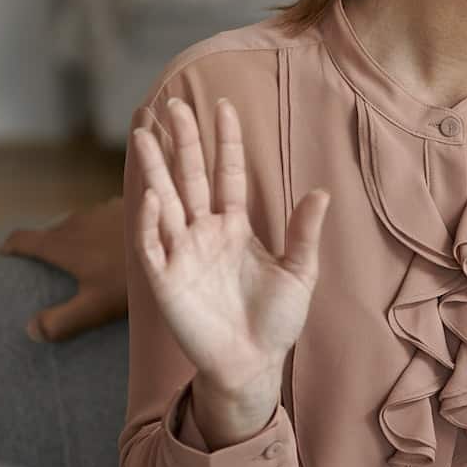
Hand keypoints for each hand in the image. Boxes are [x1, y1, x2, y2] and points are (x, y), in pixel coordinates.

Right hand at [0, 198, 130, 341]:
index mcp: (63, 244)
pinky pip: (104, 219)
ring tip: (83, 258)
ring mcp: (102, 211)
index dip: (9, 248)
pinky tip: (116, 246)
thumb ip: (61, 320)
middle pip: (50, 232)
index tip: (3, 257)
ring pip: (78, 224)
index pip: (21, 239)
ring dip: (74, 237)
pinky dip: (101, 231)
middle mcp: (77, 222)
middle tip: (45, 268)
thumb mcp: (95, 307)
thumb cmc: (133, 280)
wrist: (178, 243)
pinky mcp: (127, 208)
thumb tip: (30, 331)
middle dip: (43, 247)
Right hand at [134, 96, 329, 446]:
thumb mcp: (300, 273)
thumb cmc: (275, 321)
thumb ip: (304, 233)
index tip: (224, 105)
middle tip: (174, 103)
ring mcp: (182, 254)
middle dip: (183, 142)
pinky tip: (153, 196)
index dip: (226, 141)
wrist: (254, 364)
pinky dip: (149, 221)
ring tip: (145, 132)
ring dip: (154, 168)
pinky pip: (152, 245)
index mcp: (234, 227)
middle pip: (190, 177)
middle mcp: (204, 233)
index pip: (227, 174)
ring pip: (163, 201)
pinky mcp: (165, 280)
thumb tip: (321, 192)